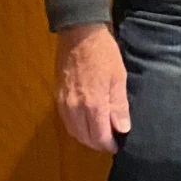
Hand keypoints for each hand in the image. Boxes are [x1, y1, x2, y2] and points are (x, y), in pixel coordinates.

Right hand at [55, 22, 129, 152]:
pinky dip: (76, 126)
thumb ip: (119, 106)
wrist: (79, 34)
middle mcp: (75, 107)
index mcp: (93, 104)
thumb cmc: (104, 54)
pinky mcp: (57, 95)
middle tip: (109, 142)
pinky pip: (65, 120)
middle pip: (84, 137)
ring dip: (85, 137)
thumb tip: (122, 129)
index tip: (116, 146)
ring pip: (73, 130)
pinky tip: (86, 122)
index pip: (98, 136)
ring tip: (99, 134)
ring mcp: (63, 102)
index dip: (108, 145)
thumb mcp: (118, 78)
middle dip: (97, 143)